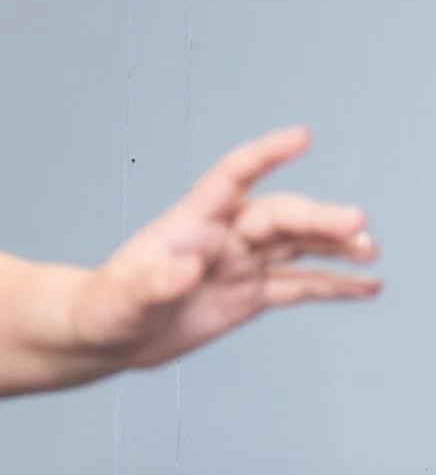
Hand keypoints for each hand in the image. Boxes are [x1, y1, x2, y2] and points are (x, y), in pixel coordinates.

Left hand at [71, 129, 378, 371]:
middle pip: (279, 216)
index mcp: (190, 222)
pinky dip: (334, 286)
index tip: (301, 137)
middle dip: (318, 218)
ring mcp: (240, 264)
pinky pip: (300, 286)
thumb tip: (187, 268)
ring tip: (370, 251)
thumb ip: (153, 283)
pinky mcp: (249, 295)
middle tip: (356, 224)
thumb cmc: (104, 308)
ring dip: (334, 247)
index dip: (265, 155)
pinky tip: (367, 286)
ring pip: (297, 247)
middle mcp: (223, 235)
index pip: (232, 176)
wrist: (106, 337)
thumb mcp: (121, 300)